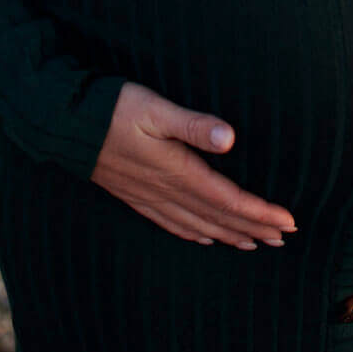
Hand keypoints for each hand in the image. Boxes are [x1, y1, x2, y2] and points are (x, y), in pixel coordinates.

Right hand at [91, 82, 297, 249]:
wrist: (64, 125)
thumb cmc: (113, 109)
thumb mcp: (154, 108)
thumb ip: (192, 124)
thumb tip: (230, 138)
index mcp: (178, 171)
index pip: (230, 200)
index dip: (261, 213)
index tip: (288, 222)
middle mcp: (167, 191)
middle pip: (219, 217)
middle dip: (254, 229)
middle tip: (283, 239)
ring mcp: (150, 196)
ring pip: (199, 224)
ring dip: (230, 234)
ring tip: (255, 243)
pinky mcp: (136, 195)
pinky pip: (172, 223)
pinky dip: (195, 232)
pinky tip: (204, 237)